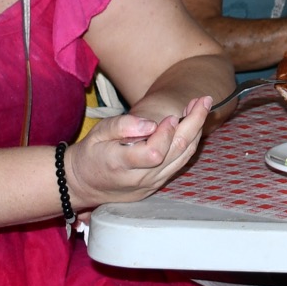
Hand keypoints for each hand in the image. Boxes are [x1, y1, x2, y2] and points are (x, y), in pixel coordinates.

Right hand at [63, 98, 211, 212]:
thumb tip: (150, 124)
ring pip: (182, 158)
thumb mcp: (97, 133)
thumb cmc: (91, 153)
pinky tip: (192, 125)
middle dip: (194, 123)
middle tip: (203, 100)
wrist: (83, 184)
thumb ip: (122, 126)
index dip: (166, 134)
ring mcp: (150, 184)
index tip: (171, 116)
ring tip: (201, 107)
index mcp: (121, 165)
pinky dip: (189, 143)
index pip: (153, 153)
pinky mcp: (156, 185)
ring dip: (196, 131)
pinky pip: (179, 164)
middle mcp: (140, 178)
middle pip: (176, 153)